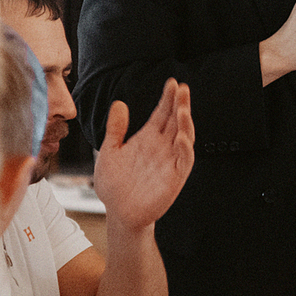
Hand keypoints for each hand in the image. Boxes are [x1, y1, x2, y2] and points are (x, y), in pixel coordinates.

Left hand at [92, 78, 194, 233]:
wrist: (117, 212)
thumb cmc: (114, 184)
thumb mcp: (109, 151)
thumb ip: (116, 128)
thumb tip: (119, 103)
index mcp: (148, 138)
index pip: (162, 113)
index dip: (168, 98)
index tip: (172, 83)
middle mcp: (162, 147)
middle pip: (176, 121)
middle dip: (181, 104)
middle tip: (183, 88)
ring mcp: (170, 161)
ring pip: (184, 137)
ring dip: (185, 123)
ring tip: (183, 108)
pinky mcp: (174, 178)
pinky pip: (184, 161)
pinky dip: (185, 149)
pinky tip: (180, 137)